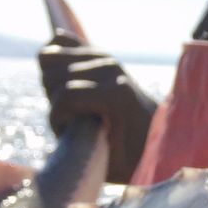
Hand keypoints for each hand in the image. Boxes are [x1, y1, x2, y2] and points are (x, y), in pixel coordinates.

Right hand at [38, 31, 157, 183]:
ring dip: (51, 85)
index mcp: (117, 95)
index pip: (65, 96)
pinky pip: (60, 41)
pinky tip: (61, 80)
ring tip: (69, 105)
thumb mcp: (112, 166)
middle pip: (53, 76)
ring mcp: (105, 57)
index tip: (69, 135)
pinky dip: (53, 58)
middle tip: (70, 121)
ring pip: (49, 59)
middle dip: (53, 102)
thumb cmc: (134, 158)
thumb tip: (60, 145)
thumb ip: (88, 153)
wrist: (158, 135)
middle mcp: (111, 70)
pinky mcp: (98, 53)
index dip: (57, 120)